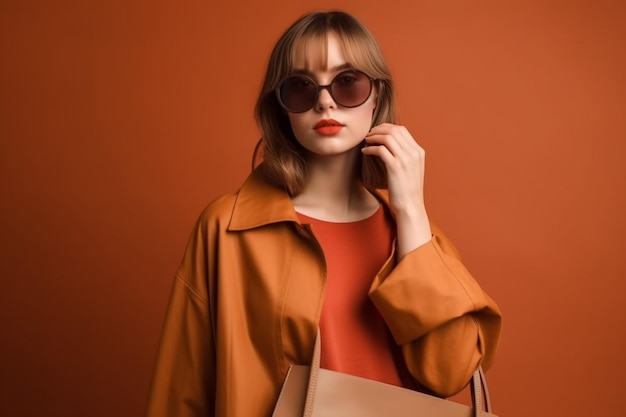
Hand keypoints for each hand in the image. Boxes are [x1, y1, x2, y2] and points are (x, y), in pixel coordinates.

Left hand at [362, 123, 431, 255]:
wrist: (410, 206)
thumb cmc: (407, 190)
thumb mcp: (410, 169)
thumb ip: (404, 156)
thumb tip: (389, 146)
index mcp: (418, 152)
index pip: (402, 130)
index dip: (387, 127)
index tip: (376, 131)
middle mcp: (414, 153)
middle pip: (394, 130)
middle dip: (378, 129)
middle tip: (368, 134)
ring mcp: (406, 159)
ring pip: (387, 137)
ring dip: (373, 137)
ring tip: (366, 141)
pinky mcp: (395, 166)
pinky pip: (380, 149)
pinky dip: (370, 148)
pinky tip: (365, 151)